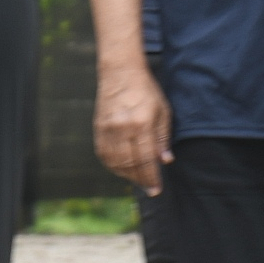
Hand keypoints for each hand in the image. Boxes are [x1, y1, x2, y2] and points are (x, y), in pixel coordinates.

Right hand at [97, 64, 172, 195]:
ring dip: (127, 175)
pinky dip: (113, 166)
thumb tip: (165, 161)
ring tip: (138, 180)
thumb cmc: (146, 91)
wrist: (120, 73)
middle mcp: (123, 128)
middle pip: (130, 164)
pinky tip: (122, 169)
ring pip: (115, 162)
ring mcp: (108, 129)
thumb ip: (163, 138)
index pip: (147, 158)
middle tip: (149, 189)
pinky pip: (104, 155)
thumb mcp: (162, 112)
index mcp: (141, 123)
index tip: (156, 189)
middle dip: (141, 180)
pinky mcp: (98, 128)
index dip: (151, 177)